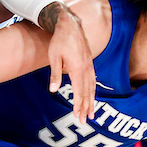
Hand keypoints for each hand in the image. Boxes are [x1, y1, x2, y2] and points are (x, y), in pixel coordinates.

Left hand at [48, 6, 95, 123]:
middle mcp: (86, 69)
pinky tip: (91, 97)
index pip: (79, 91)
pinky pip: (93, 81)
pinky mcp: (90, 64)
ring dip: (91, 102)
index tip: (78, 115)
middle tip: (85, 120)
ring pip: (92, 88)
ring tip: (91, 113)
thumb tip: (53, 90)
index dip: (79, 105)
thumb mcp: (54, 57)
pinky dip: (92, 92)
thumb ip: (55, 74)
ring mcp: (90, 66)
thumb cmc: (59, 41)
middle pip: (88, 92)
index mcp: (77, 68)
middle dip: (86, 107)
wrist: (70, 26)